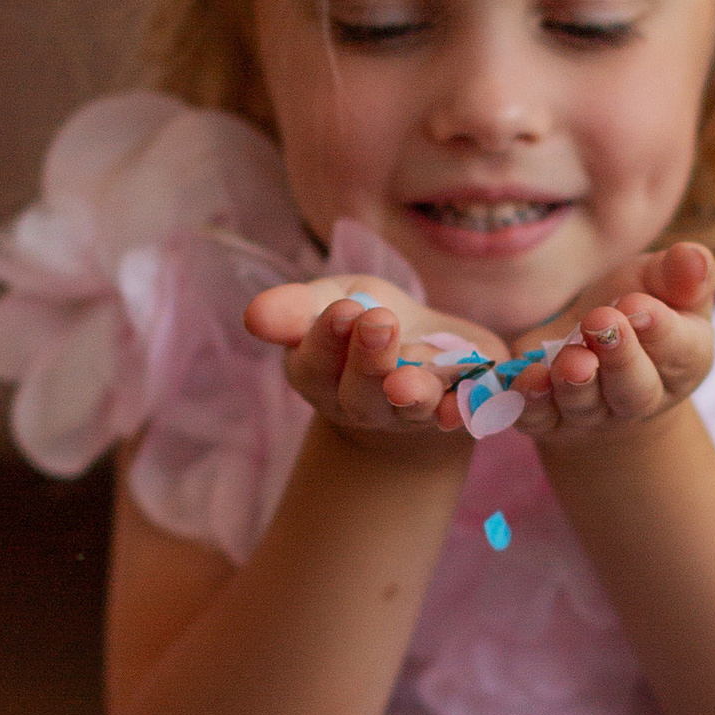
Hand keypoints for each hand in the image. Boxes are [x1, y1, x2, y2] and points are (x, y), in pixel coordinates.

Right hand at [243, 275, 503, 449]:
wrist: (420, 341)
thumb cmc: (363, 315)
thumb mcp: (329, 297)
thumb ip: (297, 307)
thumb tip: (253, 315)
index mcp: (318, 373)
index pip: (313, 364)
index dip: (326, 339)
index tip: (343, 309)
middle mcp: (358, 404)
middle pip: (359, 394)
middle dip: (368, 359)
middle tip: (378, 321)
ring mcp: (405, 415)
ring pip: (407, 409)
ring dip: (411, 393)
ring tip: (409, 377)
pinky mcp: (451, 412)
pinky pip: (456, 417)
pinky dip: (459, 413)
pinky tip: (460, 405)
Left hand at [508, 243, 714, 449]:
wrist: (594, 345)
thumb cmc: (638, 305)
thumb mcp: (662, 281)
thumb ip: (680, 274)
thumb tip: (694, 258)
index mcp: (682, 360)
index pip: (680, 351)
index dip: (661, 330)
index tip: (639, 305)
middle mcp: (641, 395)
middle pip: (635, 390)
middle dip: (619, 358)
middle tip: (601, 322)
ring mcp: (594, 413)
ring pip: (586, 405)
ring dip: (575, 382)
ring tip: (569, 359)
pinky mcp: (549, 419)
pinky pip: (538, 419)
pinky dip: (530, 404)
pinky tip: (525, 380)